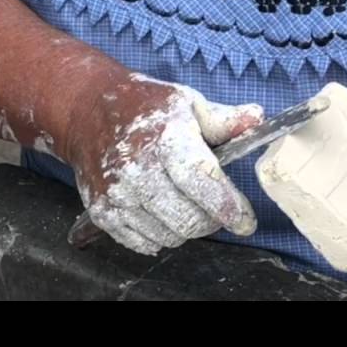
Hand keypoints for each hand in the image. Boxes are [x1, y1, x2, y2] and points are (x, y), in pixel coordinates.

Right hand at [65, 72, 263, 255]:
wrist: (88, 110)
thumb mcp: (189, 103)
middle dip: (212, 221)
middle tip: (217, 210)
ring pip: (168, 236)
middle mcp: (139, 170)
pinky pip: (142, 243)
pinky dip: (160, 236)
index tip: (246, 222)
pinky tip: (164, 214)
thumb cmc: (146, 106)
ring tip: (188, 206)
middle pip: (188, 220)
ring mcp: (117, 194)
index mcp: (167, 140)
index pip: (204, 183)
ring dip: (187, 229)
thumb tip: (258, 119)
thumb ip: (225, 120)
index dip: (229, 208)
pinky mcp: (102, 211)